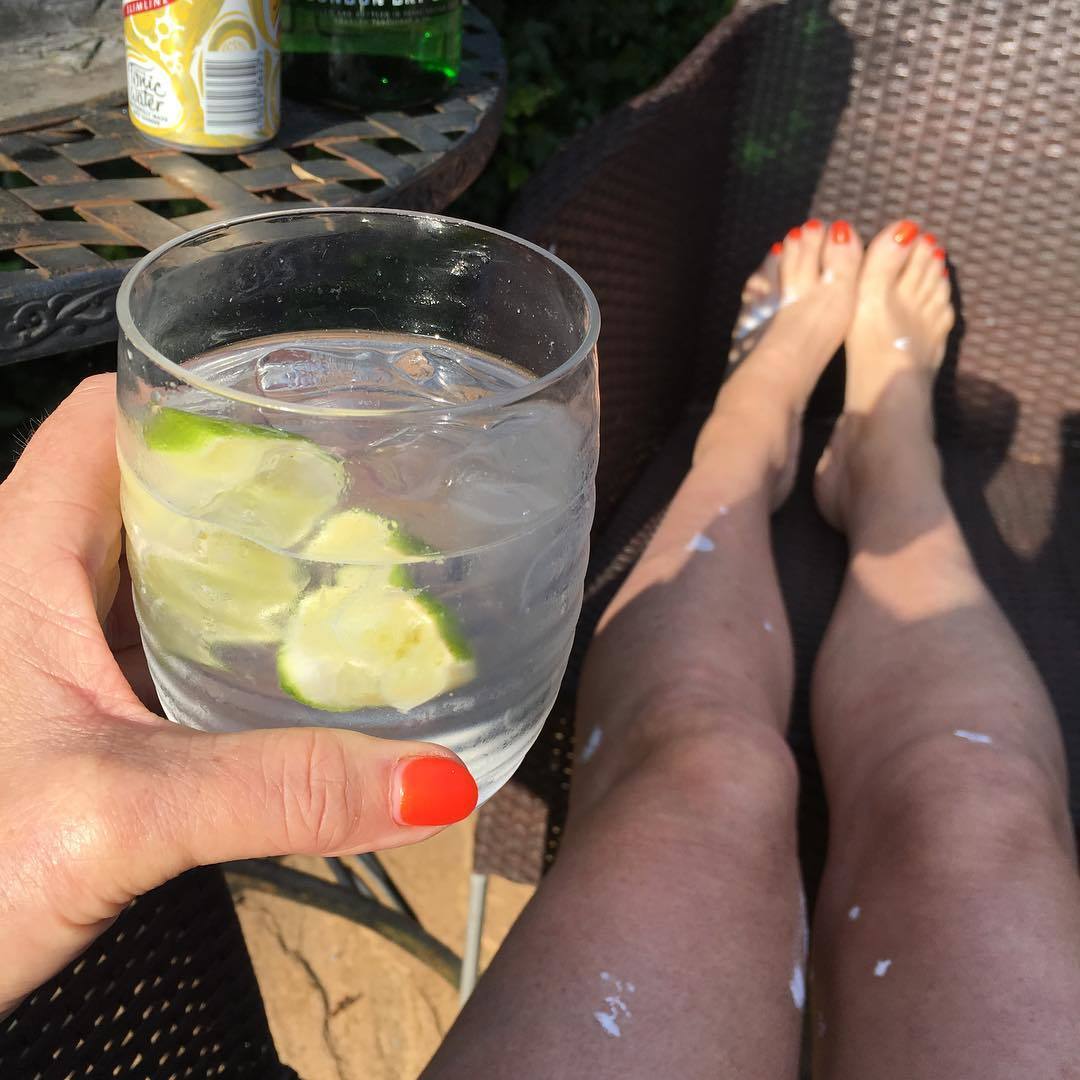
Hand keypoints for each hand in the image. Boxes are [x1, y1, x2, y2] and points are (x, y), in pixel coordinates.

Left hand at [0, 375, 476, 1016]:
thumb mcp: (119, 812)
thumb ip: (277, 792)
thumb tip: (432, 780)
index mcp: (20, 555)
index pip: (110, 415)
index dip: (202, 391)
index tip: (302, 404)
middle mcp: (36, 581)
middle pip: (154, 480)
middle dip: (253, 477)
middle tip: (360, 487)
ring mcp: (60, 645)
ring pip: (165, 560)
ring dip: (248, 557)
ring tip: (346, 559)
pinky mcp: (84, 704)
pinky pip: (169, 633)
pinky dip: (232, 630)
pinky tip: (293, 659)